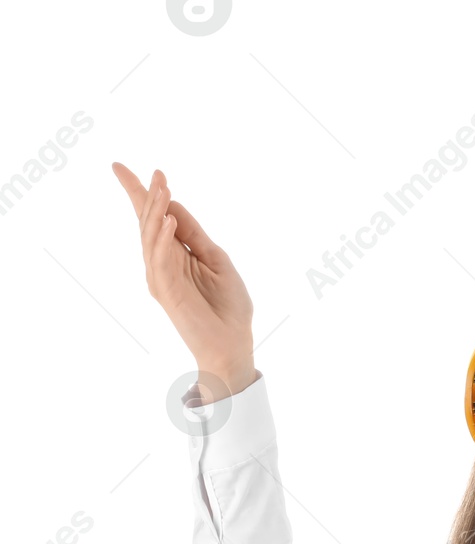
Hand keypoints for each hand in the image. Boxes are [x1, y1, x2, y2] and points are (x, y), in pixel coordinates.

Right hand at [110, 162, 256, 396]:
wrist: (232, 343)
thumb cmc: (228, 306)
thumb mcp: (216, 260)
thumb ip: (195, 235)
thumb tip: (174, 206)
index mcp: (176, 254)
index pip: (156, 219)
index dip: (146, 194)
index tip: (143, 169)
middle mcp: (163, 263)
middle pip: (148, 222)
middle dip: (148, 195)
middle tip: (155, 172)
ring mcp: (161, 277)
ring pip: (151, 236)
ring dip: (156, 210)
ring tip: (163, 187)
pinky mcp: (166, 291)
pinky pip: (160, 259)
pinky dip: (163, 238)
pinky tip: (169, 219)